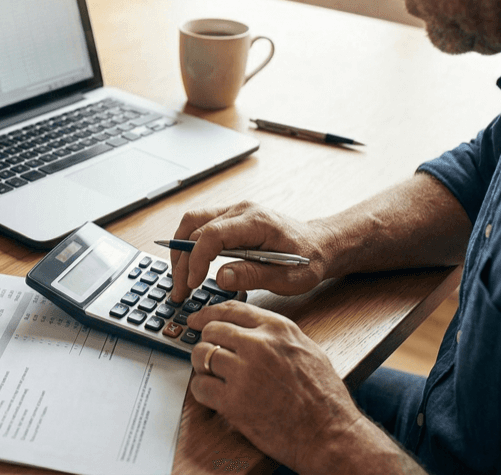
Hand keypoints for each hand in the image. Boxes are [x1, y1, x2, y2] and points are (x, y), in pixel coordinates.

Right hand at [169, 201, 332, 302]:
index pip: (212, 234)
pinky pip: (200, 225)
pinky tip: (190, 267)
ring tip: (180, 279)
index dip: (197, 260)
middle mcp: (241, 210)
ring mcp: (234, 211)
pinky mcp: (231, 218)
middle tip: (179, 289)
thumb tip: (220, 277)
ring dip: (181, 251)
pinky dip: (189, 245)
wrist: (320, 245)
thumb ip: (253, 276)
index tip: (193, 284)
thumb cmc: (308, 261)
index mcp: (255, 222)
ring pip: (192, 222)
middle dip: (182, 260)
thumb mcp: (286, 277)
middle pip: (194, 227)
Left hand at [187, 301, 363, 471]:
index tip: (198, 319)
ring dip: (203, 366)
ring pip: (202, 355)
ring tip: (213, 376)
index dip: (209, 314)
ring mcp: (245, 372)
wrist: (329, 433)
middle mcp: (259, 345)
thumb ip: (276, 335)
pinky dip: (202, 390)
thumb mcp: (306, 349)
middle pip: (212, 330)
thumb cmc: (323, 397)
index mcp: (278, 329)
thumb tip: (250, 330)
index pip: (232, 309)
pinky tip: (214, 396)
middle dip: (207, 341)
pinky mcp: (233, 402)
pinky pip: (200, 386)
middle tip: (208, 355)